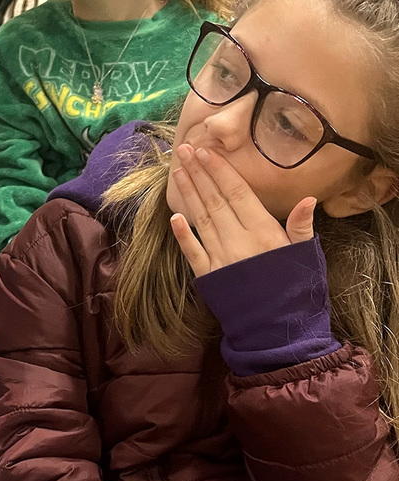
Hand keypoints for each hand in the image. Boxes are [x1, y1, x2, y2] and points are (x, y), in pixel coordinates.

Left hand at [168, 143, 315, 276]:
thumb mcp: (306, 255)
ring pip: (201, 219)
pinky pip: (192, 252)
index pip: (237, 193)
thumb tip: (308, 198)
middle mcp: (238, 241)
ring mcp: (220, 259)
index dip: (220, 171)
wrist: (279, 329)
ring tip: (178, 171)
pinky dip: (182, 234)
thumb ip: (301, 226)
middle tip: (185, 151)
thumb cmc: (297, 288)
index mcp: (264, 232)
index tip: (205, 152)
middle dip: (199, 174)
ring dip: (188, 194)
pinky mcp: (208, 277)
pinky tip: (173, 216)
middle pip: (215, 200)